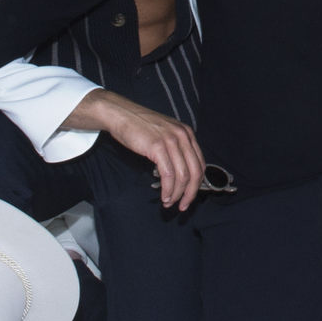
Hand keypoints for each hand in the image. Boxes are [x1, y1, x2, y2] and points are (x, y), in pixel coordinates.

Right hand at [62, 87, 204, 209]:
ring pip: (182, 176)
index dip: (197, 184)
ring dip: (177, 194)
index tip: (189, 197)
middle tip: (182, 206)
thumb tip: (180, 175)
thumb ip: (175, 149)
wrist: (121, 114)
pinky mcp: (157, 146)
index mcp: (187, 134)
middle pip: (195, 172)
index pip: (200, 164)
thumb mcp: (165, 134)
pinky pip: (168, 174)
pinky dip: (167, 189)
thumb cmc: (140, 127)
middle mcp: (183, 136)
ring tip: (169, 203)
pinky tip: (164, 196)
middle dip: (190, 193)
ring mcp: (171, 140)